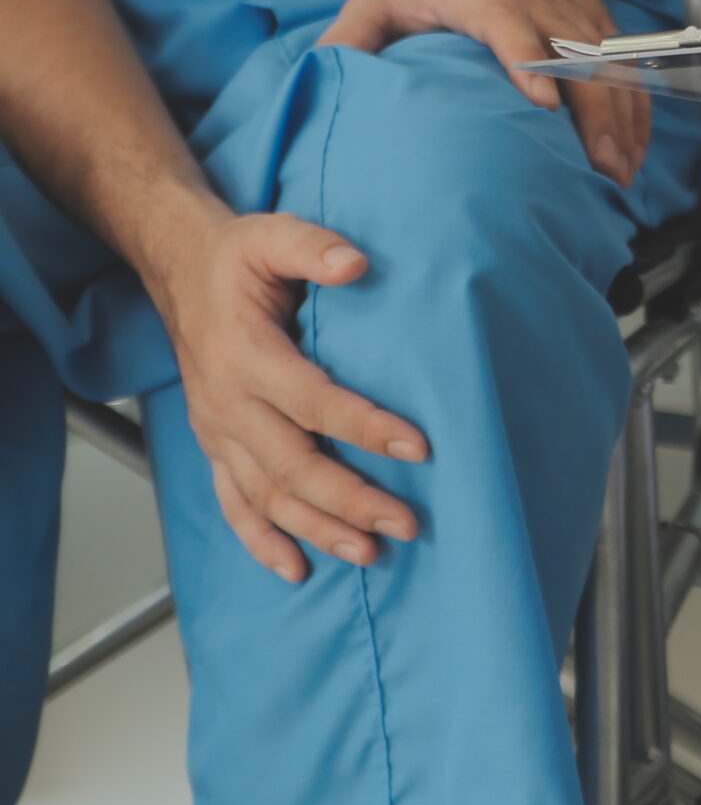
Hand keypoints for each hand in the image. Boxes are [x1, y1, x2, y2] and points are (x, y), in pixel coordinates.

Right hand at [136, 199, 430, 582]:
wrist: (177, 268)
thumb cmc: (236, 257)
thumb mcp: (273, 235)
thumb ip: (314, 247)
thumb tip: (356, 264)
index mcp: (245, 356)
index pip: (314, 403)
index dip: (366, 428)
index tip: (420, 448)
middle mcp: (226, 403)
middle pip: (292, 466)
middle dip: (351, 500)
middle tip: (408, 523)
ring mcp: (218, 430)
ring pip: (266, 496)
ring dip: (317, 529)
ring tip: (369, 553)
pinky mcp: (216, 444)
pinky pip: (233, 502)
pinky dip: (260, 540)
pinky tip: (295, 569)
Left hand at [318, 0, 645, 185]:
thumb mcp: (376, 0)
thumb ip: (347, 46)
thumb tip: (318, 94)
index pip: (506, 22)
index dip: (528, 61)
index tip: (543, 108)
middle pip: (575, 51)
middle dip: (595, 112)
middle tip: (601, 167)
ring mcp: (568, 7)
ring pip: (608, 61)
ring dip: (623, 118)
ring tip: (621, 171)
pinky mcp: (594, 20)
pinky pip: (624, 65)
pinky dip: (635, 108)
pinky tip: (633, 149)